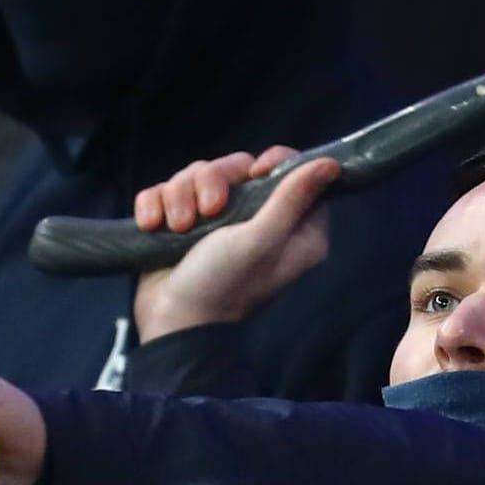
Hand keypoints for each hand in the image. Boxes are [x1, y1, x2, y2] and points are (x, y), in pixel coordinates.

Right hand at [133, 147, 340, 340]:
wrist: (171, 322)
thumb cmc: (223, 285)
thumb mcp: (262, 240)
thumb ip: (293, 199)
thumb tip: (331, 164)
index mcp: (292, 228)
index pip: (293, 172)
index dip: (274, 162)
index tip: (255, 173)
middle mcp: (258, 220)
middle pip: (238, 167)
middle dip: (211, 182)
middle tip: (208, 211)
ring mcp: (217, 220)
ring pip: (197, 175)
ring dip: (180, 196)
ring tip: (177, 226)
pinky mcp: (182, 223)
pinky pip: (166, 190)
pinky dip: (155, 204)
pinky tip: (153, 224)